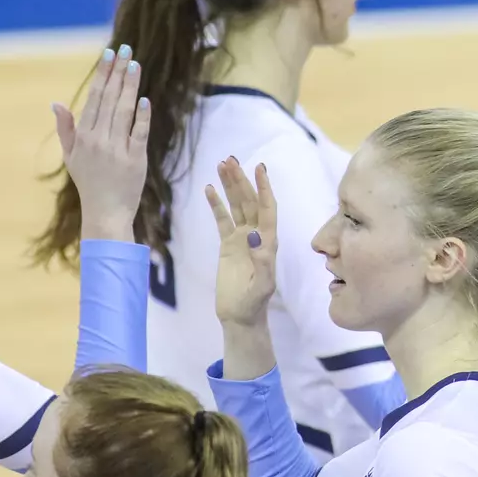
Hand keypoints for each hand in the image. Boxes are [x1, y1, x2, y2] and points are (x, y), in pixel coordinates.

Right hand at [57, 45, 150, 243]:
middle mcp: (99, 140)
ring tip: (135, 64)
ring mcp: (117, 150)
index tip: (109, 54)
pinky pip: (138, 134)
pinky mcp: (135, 160)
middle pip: (109, 99)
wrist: (105, 213)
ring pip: (124, 112)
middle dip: (117, 72)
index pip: (94, 98)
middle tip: (125, 49)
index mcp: (84, 136)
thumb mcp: (71, 156)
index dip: (102, 75)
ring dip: (130, 87)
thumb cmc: (89, 183)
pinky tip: (144, 100)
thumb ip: (66, 128)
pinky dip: (142, 117)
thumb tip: (56, 103)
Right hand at [207, 157, 278, 327]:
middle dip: (241, 180)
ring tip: (221, 165)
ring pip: (236, 206)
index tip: (259, 168)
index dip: (264, 188)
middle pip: (250, 201)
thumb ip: (262, 261)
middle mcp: (257, 235)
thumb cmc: (254, 303)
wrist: (240, 316)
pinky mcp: (227, 245)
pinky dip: (216, 204)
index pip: (267, 208)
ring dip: (230, 186)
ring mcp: (242, 238)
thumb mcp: (261, 285)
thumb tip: (255, 236)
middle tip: (230, 160)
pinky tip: (208, 189)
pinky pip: (222, 219)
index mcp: (268, 242)